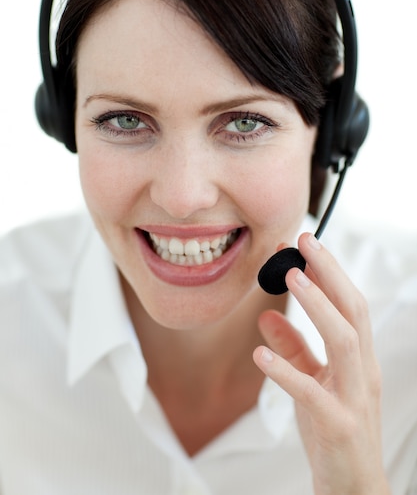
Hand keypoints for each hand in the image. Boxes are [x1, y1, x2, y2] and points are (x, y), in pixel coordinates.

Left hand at [253, 232, 390, 494]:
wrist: (353, 489)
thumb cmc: (334, 431)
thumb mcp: (312, 382)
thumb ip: (293, 348)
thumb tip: (267, 315)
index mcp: (359, 359)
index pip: (350, 304)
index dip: (329, 272)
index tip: (304, 243)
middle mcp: (363, 372)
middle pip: (353, 311)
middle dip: (330, 273)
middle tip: (303, 242)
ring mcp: (354, 398)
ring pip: (344, 341)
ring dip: (318, 306)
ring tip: (292, 277)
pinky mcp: (338, 425)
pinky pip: (313, 392)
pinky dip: (287, 370)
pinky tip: (260, 355)